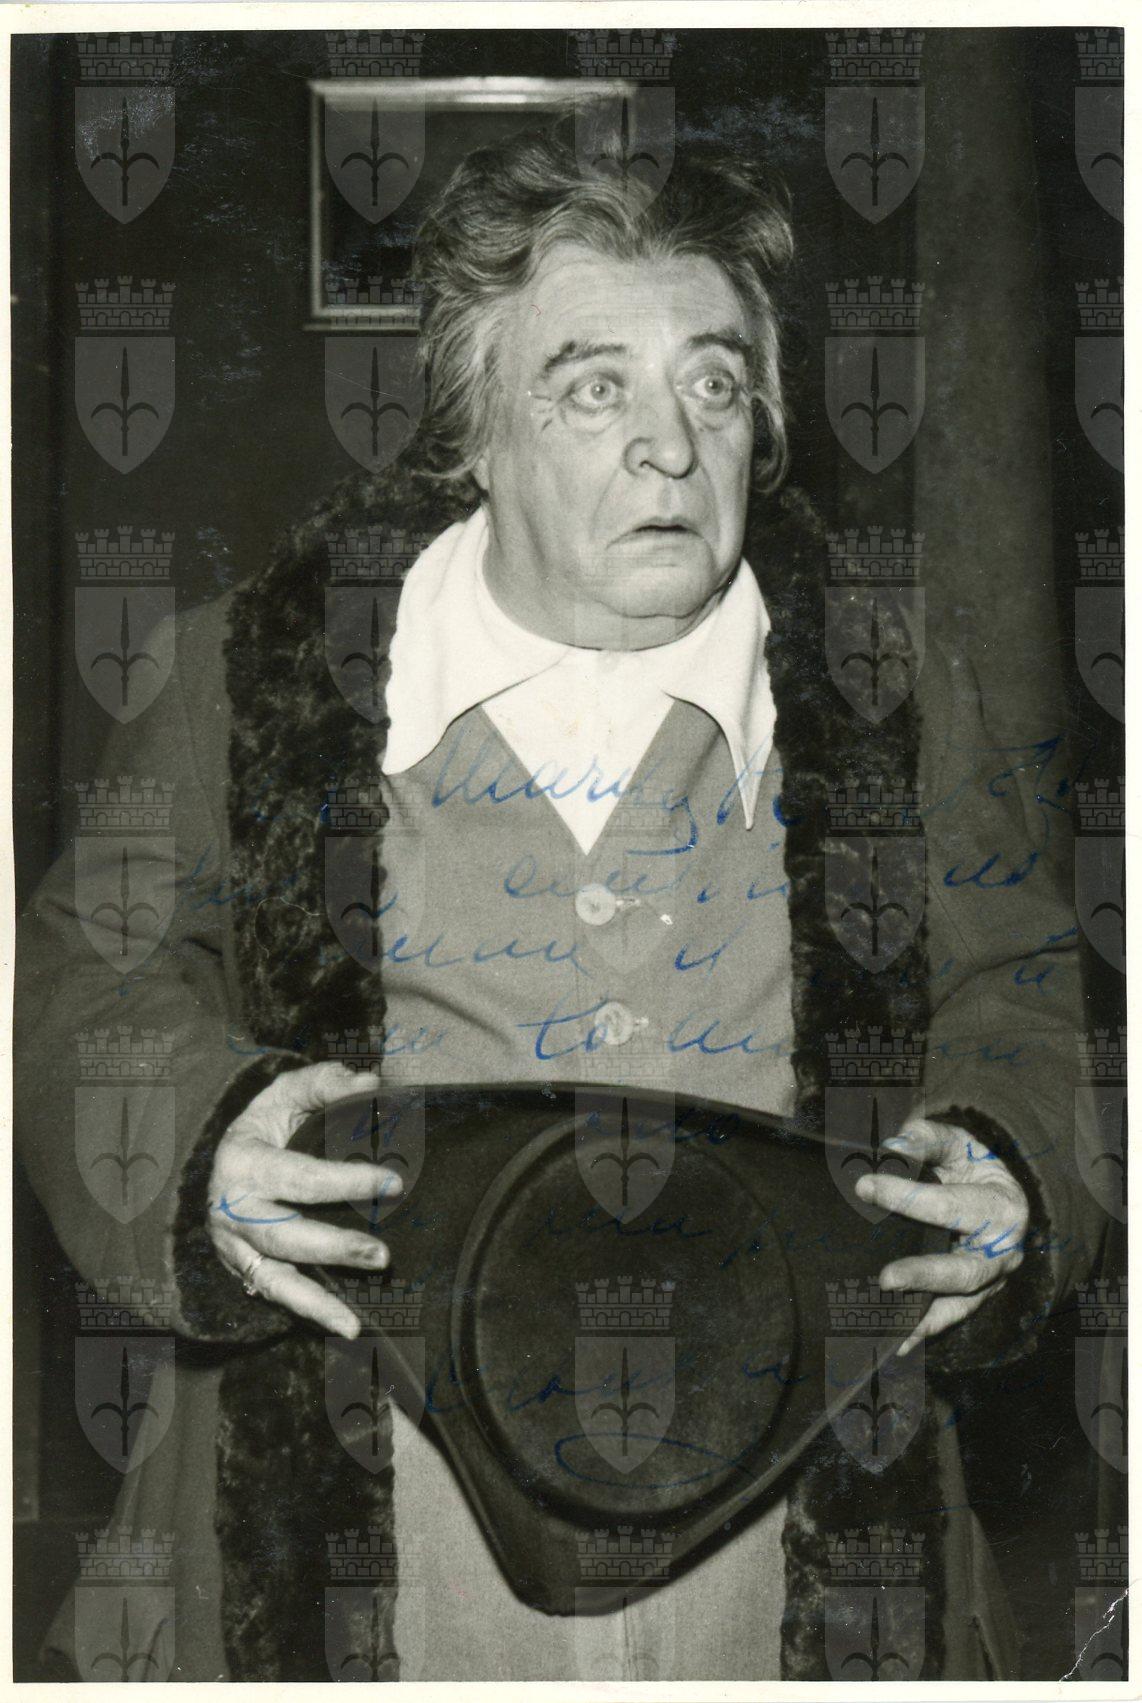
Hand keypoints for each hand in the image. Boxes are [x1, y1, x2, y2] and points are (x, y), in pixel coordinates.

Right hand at [207, 1062, 402, 1339]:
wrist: (222, 1157)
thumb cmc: (266, 1123)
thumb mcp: (285, 1093)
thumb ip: (326, 1084)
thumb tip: (373, 1085)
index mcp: (243, 1161)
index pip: (298, 1175)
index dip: (345, 1181)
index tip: (392, 1183)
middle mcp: (232, 1209)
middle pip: (283, 1235)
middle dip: (334, 1247)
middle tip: (382, 1255)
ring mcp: (235, 1245)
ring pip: (275, 1276)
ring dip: (317, 1298)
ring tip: (356, 1318)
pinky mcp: (244, 1268)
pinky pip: (275, 1294)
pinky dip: (309, 1312)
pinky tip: (345, 1325)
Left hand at [853, 1116, 1028, 1357]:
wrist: (995, 1191)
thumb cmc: (970, 1165)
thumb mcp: (956, 1143)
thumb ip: (926, 1141)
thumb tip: (893, 1150)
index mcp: (1001, 1206)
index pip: (951, 1205)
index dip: (907, 1196)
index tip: (864, 1185)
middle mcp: (1003, 1252)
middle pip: (965, 1271)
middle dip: (925, 1274)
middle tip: (885, 1278)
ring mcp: (990, 1282)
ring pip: (959, 1305)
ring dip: (923, 1316)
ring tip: (889, 1324)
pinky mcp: (974, 1298)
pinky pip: (949, 1319)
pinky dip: (924, 1333)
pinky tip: (897, 1346)